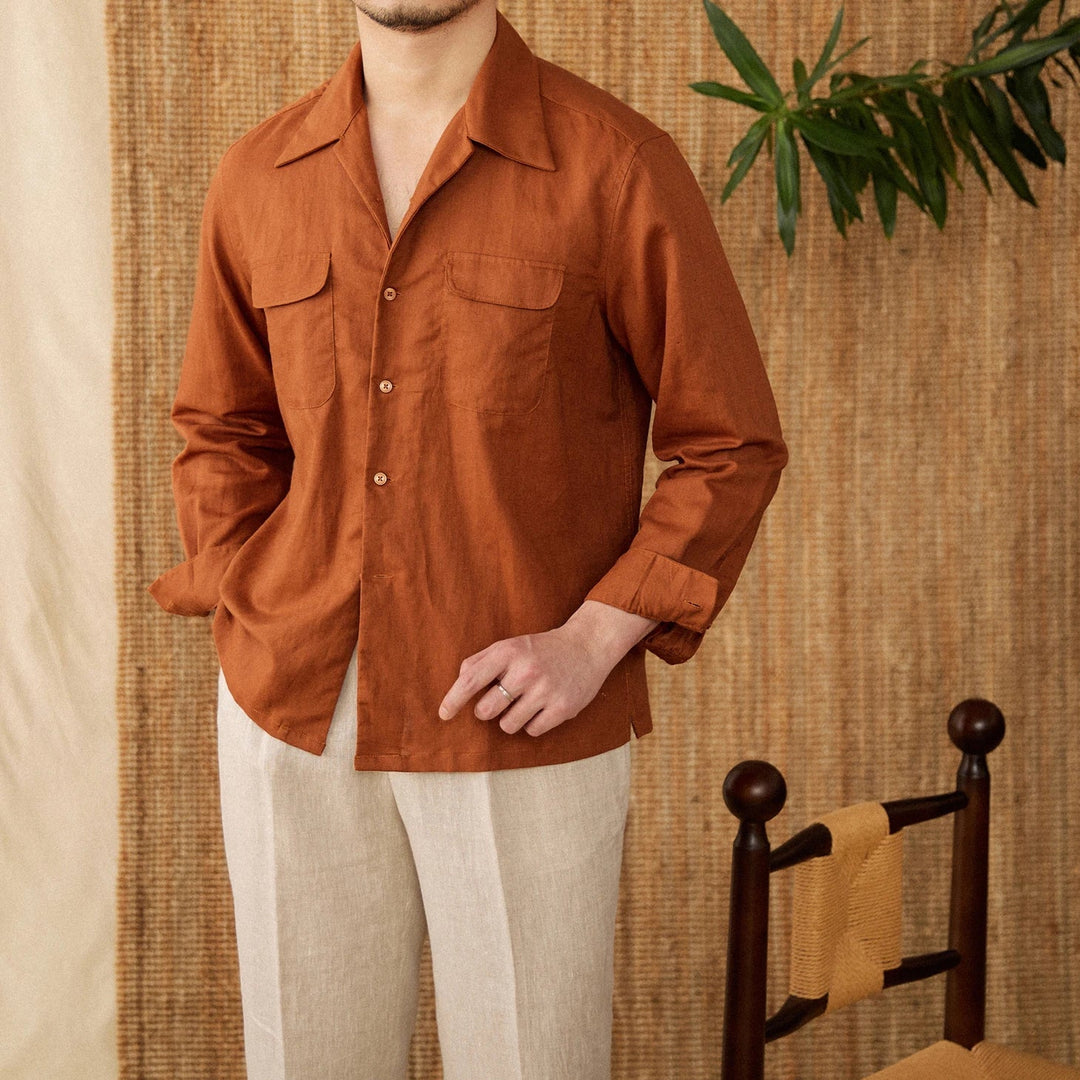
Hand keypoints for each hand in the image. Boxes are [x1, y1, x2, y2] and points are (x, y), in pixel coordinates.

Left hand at [437, 602, 660, 736]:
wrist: (588, 646)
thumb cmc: (541, 649)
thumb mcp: (510, 645)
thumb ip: (481, 661)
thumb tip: (459, 683)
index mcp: (508, 652)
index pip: (470, 680)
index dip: (453, 700)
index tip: (444, 714)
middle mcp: (526, 671)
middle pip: (486, 710)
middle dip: (488, 710)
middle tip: (503, 698)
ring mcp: (545, 691)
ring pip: (508, 725)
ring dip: (511, 718)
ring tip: (525, 702)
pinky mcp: (562, 708)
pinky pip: (532, 731)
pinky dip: (533, 724)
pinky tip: (542, 707)